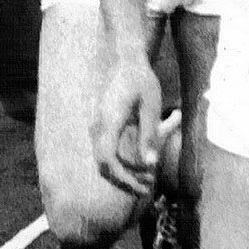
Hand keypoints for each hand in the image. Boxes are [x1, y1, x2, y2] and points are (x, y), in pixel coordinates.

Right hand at [90, 59, 165, 201]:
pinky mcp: (101, 125)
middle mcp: (99, 125)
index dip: (122, 176)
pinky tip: (139, 164)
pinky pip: (106, 150)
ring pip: (103, 159)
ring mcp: (97, 125)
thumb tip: (150, 164)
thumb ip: (150, 135)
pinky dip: (120, 162)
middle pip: (103, 163)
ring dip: (123, 172)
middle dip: (124, 180)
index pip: (108, 158)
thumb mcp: (151, 106)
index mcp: (110, 121)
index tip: (141, 184)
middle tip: (147, 188)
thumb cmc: (143, 81)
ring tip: (146, 179)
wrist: (127, 60)